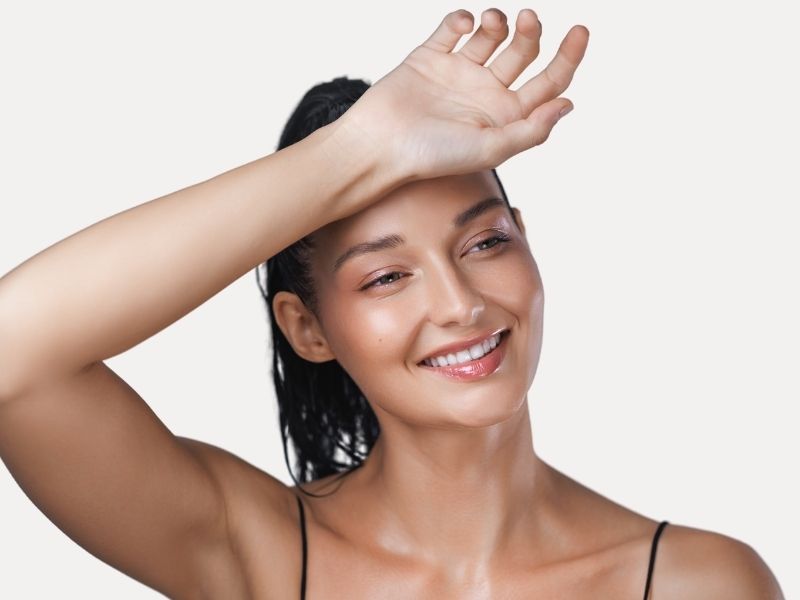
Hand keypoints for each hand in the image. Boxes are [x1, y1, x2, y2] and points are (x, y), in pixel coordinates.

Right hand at [344, 8, 588, 180]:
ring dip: (499, 21)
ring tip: (493, 21)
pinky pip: (453, 28)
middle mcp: (485, 93)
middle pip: (523, 53)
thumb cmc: (432, 155)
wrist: (379, 144)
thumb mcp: (490, 149)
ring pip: (492, 35)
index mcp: (504, 116)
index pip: (548, 83)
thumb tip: (567, 103)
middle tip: (528, 19)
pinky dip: (463, 19)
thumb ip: (531, 129)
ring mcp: (458, 73)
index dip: (568, 57)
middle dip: (531, 32)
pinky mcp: (430, 57)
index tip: (581, 30)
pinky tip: (464, 23)